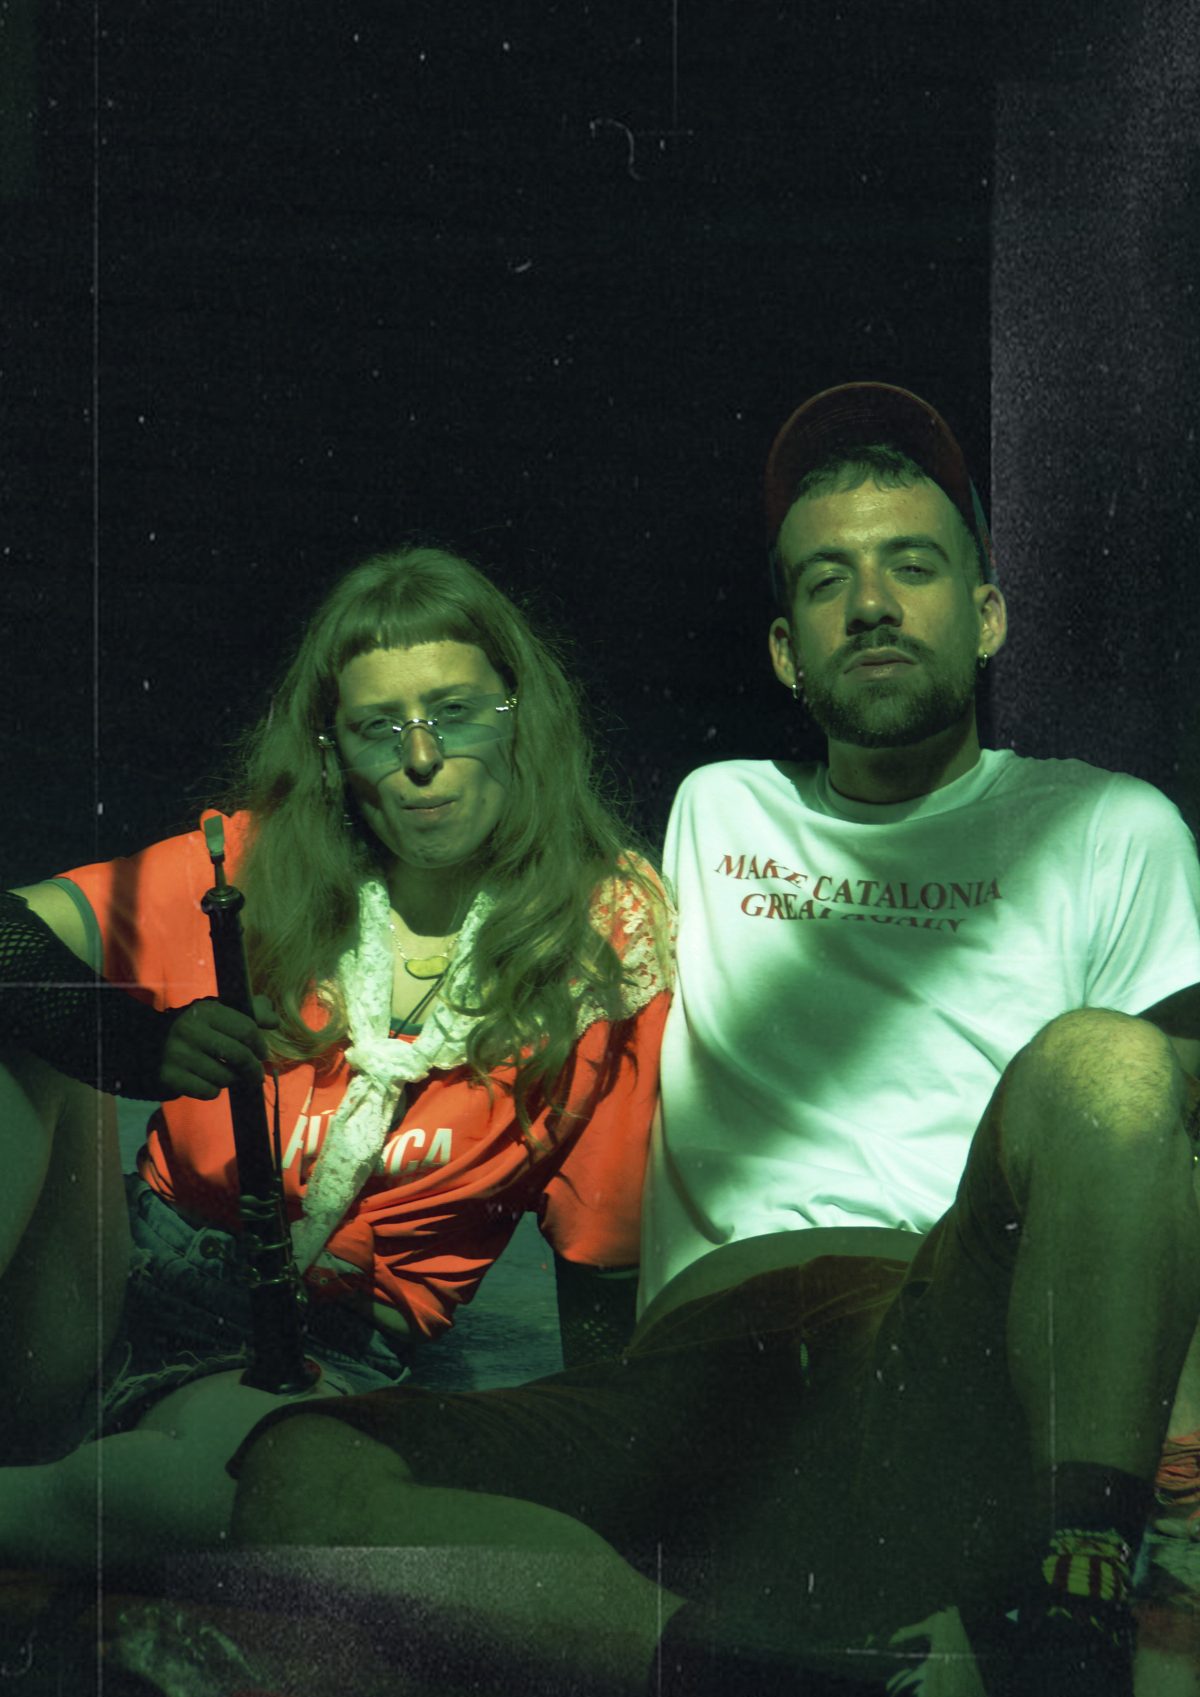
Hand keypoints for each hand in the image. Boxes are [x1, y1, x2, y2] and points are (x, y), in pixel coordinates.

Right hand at [158, 994, 279, 1100]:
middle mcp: (190, 1030)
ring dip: (233, 1080)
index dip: (260, 1045)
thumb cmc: (200, 1028)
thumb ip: (253, 1011)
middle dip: (253, 1068)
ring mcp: (178, 1054)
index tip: (262, 1053)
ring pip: (225, 1077)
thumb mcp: (222, 1012)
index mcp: (207, 1010)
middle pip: (239, 1056)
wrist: (151, 1043)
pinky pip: (208, 1092)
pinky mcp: (170, 1076)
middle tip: (256, 1074)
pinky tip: (209, 1081)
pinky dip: (214, 1090)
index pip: (247, 1029)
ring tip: (229, 1075)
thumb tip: (274, 1022)